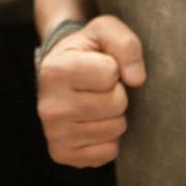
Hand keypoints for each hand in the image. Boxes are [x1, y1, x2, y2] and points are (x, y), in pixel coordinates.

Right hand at [36, 14, 145, 167]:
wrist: (63, 74)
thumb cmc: (88, 51)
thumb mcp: (105, 31)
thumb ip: (125, 43)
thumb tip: (137, 79)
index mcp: (54, 70)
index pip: (110, 72)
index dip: (113, 68)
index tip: (99, 67)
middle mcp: (48, 105)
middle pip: (115, 104)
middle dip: (117, 93)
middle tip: (100, 89)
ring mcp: (53, 134)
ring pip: (114, 129)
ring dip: (114, 116)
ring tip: (97, 104)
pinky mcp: (62, 154)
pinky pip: (108, 152)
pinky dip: (109, 139)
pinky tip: (93, 124)